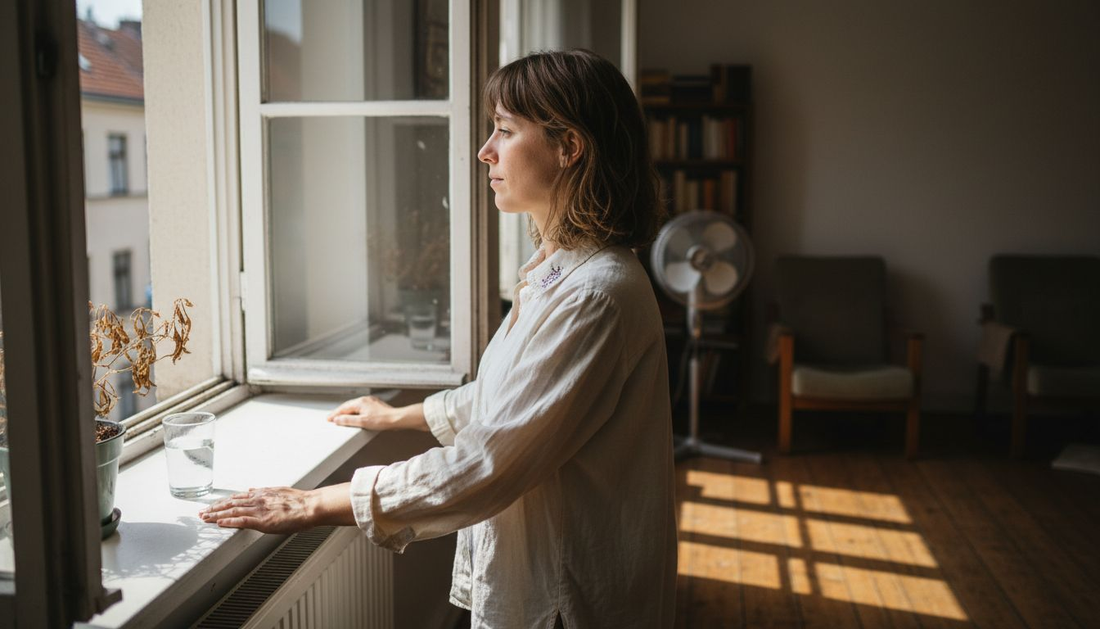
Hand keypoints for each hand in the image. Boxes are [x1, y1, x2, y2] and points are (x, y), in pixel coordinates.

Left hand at [199, 487, 316, 533]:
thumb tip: (252, 490)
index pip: (237, 498)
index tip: (213, 505)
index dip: (223, 502)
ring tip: (204, 518)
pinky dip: (229, 522)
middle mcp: (257, 500)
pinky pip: (241, 521)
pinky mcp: (262, 520)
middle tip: (201, 512)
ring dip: (216, 515)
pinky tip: (219, 523)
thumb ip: (264, 492)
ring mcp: (259, 510)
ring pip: (232, 511)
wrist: (310, 506)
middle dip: (214, 508)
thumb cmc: (300, 501)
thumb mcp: (279, 491)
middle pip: (230, 504)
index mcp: (261, 494)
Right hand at [326, 397, 426, 431]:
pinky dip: (355, 412)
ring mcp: (371, 401)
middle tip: (332, 418)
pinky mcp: (375, 405)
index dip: (335, 414)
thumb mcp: (362, 422)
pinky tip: (355, 416)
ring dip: (347, 412)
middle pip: (348, 406)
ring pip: (355, 406)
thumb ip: (348, 420)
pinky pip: (361, 408)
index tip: (329, 419)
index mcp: (360, 402)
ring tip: (341, 417)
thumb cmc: (382, 420)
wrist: (397, 419)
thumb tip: (337, 420)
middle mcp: (365, 399)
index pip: (343, 408)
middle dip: (340, 412)